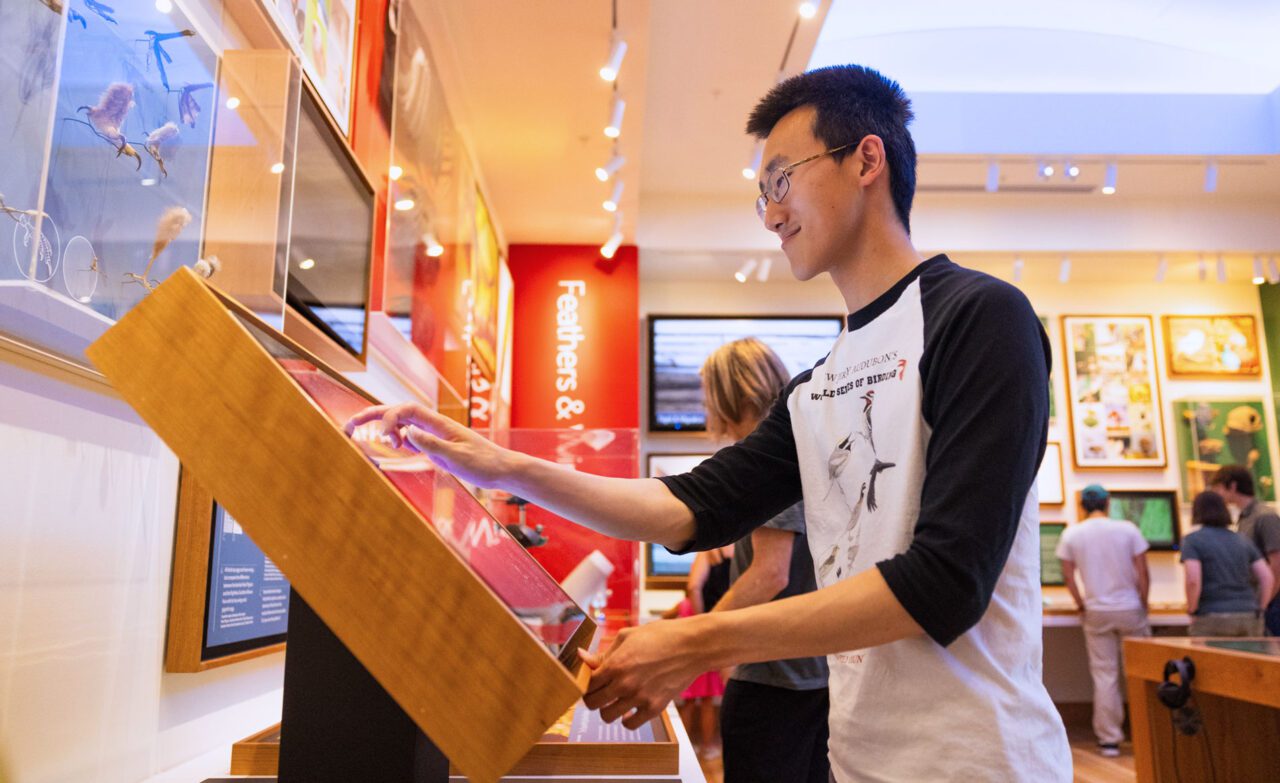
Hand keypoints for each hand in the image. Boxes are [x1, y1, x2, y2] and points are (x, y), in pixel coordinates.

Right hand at [343, 402, 513, 488]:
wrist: (501, 470)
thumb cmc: (483, 463)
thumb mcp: (456, 456)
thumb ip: (431, 444)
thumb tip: (407, 432)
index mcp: (438, 424)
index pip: (406, 410)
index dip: (388, 418)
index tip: (387, 440)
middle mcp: (434, 426)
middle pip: (398, 413)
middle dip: (373, 416)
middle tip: (349, 424)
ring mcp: (434, 436)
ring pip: (402, 425)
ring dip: (383, 427)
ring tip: (361, 435)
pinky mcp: (436, 447)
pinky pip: (411, 439)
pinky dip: (397, 440)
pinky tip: (390, 449)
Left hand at [580, 619, 708, 729]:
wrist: (693, 646)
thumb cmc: (661, 635)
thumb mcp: (628, 636)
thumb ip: (604, 652)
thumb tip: (581, 657)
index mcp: (616, 664)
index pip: (587, 684)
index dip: (585, 683)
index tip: (590, 681)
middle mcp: (625, 684)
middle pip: (592, 703)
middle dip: (592, 697)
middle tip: (600, 691)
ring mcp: (639, 698)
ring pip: (607, 716)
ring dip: (607, 708)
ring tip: (615, 699)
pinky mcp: (655, 708)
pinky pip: (629, 724)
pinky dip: (626, 719)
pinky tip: (629, 708)